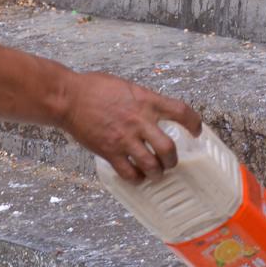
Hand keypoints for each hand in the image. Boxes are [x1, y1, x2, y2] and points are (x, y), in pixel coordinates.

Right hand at [57, 72, 202, 181]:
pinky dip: (135, 179)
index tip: (196, 131)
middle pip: (168, 148)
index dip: (194, 123)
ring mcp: (124, 139)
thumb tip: (152, 112)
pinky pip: (128, 173)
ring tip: (155, 173)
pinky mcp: (109, 152)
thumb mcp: (127, 87)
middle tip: (170, 162)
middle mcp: (139, 121)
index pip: (181, 112)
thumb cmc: (93, 88)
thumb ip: (142, 101)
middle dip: (172, 160)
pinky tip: (136, 177)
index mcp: (146, 102)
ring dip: (156, 172)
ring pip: (151, 165)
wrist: (69, 98)